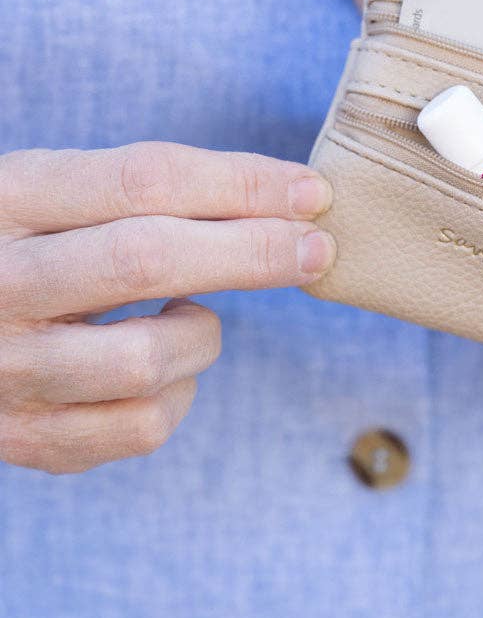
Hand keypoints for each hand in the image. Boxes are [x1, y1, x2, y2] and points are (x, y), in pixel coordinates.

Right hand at [0, 142, 334, 471]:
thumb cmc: (30, 248)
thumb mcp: (62, 195)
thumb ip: (153, 190)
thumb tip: (292, 200)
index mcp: (9, 199)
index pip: (144, 180)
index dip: (243, 185)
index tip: (310, 193)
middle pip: (147, 260)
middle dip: (253, 252)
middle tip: (316, 249)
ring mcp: (5, 369)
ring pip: (146, 358)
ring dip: (202, 335)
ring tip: (190, 312)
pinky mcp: (23, 436)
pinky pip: (140, 426)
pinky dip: (179, 395)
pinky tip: (164, 366)